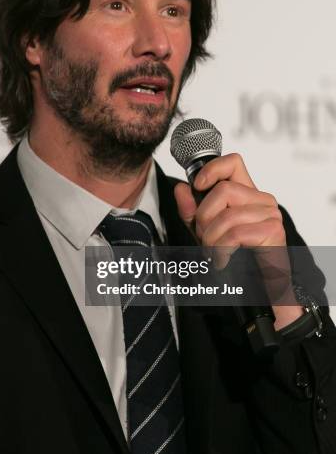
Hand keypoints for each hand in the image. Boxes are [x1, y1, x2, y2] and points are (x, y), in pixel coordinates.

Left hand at [174, 153, 302, 328]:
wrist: (260, 291)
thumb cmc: (236, 259)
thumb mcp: (205, 232)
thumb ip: (192, 211)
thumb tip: (181, 188)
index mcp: (247, 193)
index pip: (233, 162)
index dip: (212, 168)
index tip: (197, 185)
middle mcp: (262, 199)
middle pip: (223, 189)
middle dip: (204, 216)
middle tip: (203, 239)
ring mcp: (270, 214)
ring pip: (227, 214)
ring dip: (211, 238)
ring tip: (212, 253)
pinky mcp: (273, 231)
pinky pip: (236, 233)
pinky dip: (222, 250)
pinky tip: (221, 261)